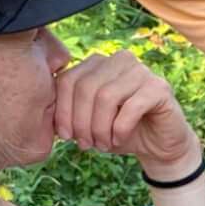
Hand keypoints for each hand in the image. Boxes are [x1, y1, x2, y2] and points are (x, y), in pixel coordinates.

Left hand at [54, 51, 197, 175]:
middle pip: (85, 88)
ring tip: (102, 145)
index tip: (65, 136)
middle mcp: (119, 60)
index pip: (68, 79)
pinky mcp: (159, 88)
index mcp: (98, 63)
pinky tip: (118, 139)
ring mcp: (141, 71)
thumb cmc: (120, 131)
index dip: (62, 111)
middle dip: (81, 122)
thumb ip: (69, 110)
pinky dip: (120, 129)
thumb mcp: (88, 120)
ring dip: (100, 128)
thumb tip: (45, 112)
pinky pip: (131, 107)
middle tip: (85, 145)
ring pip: (106, 97)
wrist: (159, 145)